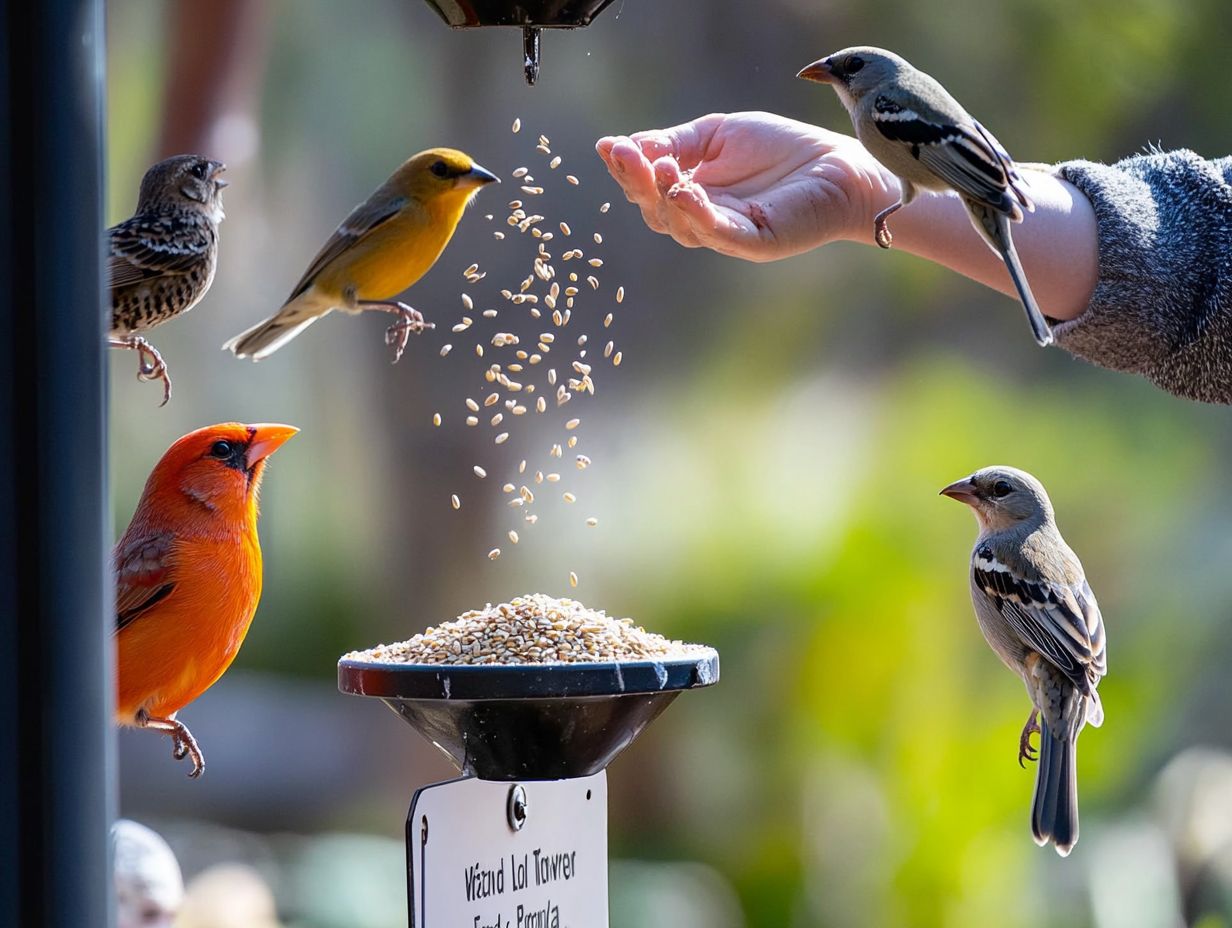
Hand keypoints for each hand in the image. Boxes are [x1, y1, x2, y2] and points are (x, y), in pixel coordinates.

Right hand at [596, 112, 898, 262]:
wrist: (839, 163)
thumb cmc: (780, 149)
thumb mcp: (717, 135)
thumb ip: (676, 142)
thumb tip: (624, 145)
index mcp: (691, 195)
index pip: (648, 189)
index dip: (627, 170)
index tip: (609, 146)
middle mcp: (704, 220)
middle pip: (655, 211)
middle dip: (637, 182)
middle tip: (625, 154)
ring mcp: (728, 234)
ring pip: (680, 225)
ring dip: (663, 195)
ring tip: (660, 166)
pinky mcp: (756, 242)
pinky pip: (719, 233)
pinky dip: (696, 215)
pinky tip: (683, 191)